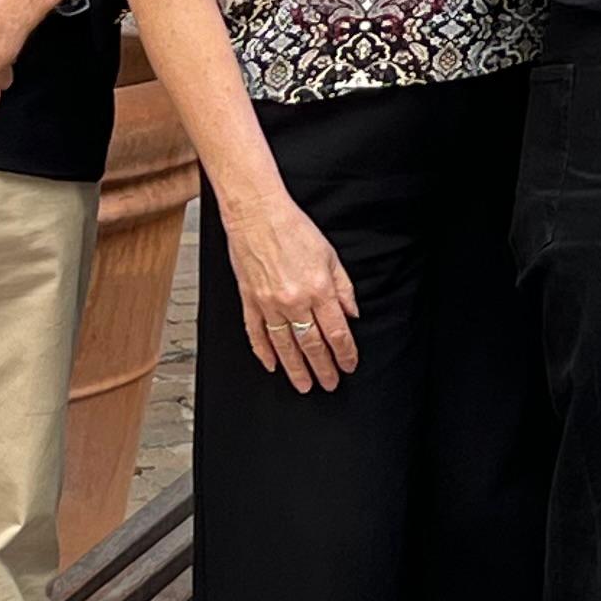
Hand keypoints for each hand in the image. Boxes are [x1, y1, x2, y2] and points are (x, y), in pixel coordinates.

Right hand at [220, 191, 359, 393]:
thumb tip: (352, 314)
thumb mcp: (330, 256)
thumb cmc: (294, 230)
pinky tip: (272, 365)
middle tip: (329, 384)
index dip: (345, 353)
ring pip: (284, 345)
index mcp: (319, 289)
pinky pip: (256, 334)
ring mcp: (269, 303)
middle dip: (323, 368)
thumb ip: (343, 289)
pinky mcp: (249, 301)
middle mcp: (294, 301)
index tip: (349, 365)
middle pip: (312, 344)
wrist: (257, 215)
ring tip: (304, 384)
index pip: (337, 332)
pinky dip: (264, 352)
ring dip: (295, 368)